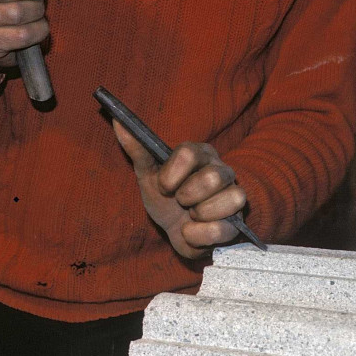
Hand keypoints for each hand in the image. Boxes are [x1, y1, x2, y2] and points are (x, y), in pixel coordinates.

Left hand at [113, 120, 246, 258]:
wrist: (179, 231)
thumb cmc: (166, 198)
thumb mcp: (148, 175)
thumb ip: (137, 149)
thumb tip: (117, 120)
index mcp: (200, 153)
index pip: (189, 153)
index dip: (172, 175)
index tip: (164, 187)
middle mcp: (222, 170)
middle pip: (213, 178)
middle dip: (187, 196)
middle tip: (180, 202)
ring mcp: (234, 195)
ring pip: (229, 199)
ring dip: (199, 215)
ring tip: (191, 215)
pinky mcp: (238, 222)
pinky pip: (223, 229)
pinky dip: (200, 235)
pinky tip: (194, 230)